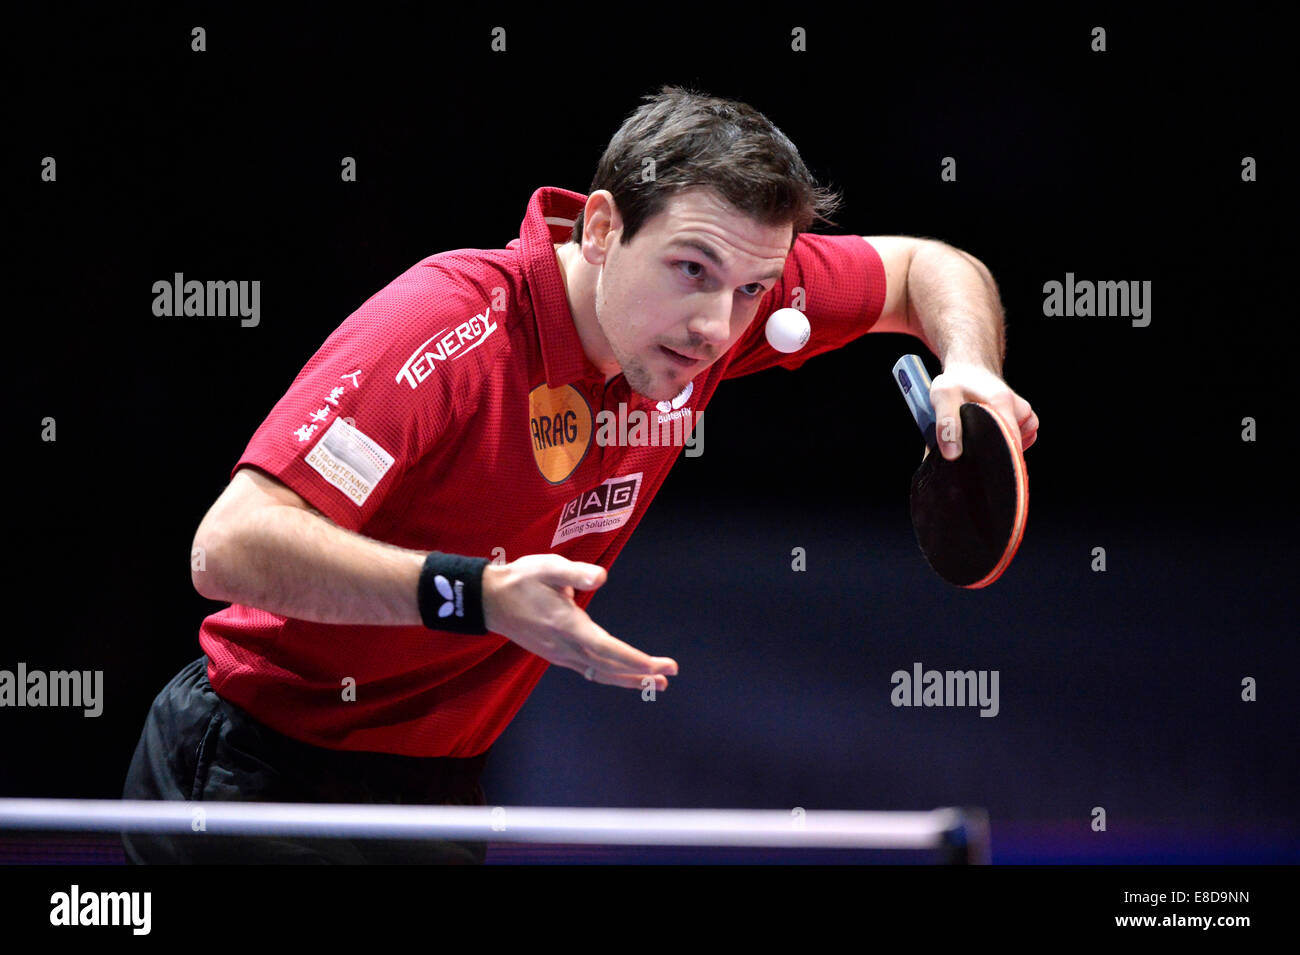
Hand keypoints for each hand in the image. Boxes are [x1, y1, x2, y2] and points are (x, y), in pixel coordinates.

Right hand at [481, 554, 678, 690]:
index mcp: (567, 625)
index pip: (607, 649)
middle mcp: (565, 646)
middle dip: (640, 673)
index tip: (659, 666)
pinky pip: (590, 671)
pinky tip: (623, 676)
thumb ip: (575, 572)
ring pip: (600, 673)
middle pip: (609, 667)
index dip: (635, 660)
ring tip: (656, 683)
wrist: (489, 600)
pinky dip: (611, 675)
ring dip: (628, 679)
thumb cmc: (520, 580)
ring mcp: (560, 654)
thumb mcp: (547, 566)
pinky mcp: (556, 655)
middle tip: (669, 675)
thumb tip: (601, 577)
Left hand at [928, 361, 1037, 457]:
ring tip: (978, 434)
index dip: (998, 460)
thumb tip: (952, 454)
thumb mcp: (942, 397)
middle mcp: (1019, 408)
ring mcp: (1024, 414)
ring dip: (999, 446)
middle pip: (1013, 446)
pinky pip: (1021, 439)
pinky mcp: (1024, 419)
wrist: (970, 370)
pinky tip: (990, 433)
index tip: (984, 469)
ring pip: (1017, 444)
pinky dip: (1006, 442)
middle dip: (994, 455)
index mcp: (1002, 402)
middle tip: (972, 448)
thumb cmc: (957, 382)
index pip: (1010, 441)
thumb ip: (946, 424)